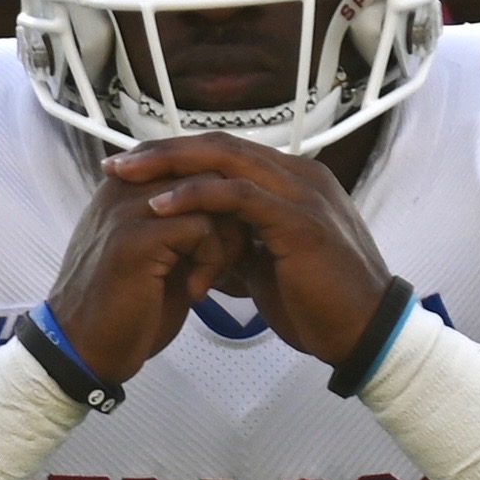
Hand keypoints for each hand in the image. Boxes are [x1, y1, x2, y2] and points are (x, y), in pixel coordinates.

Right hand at [35, 153, 244, 387]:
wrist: (84, 349)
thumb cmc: (126, 306)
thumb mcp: (160, 252)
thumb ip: (185, 221)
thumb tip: (233, 206)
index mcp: (127, 185)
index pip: (193, 162)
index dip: (222, 200)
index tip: (223, 242)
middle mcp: (123, 186)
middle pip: (208, 172)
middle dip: (233, 215)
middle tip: (226, 260)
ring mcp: (126, 209)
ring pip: (210, 196)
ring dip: (227, 240)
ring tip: (210, 275)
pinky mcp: (135, 238)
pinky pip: (202, 228)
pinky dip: (213, 261)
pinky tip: (197, 291)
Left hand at [98, 130, 404, 362]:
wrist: (365, 335)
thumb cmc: (319, 305)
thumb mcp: (267, 267)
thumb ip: (238, 244)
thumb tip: (200, 245)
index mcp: (294, 183)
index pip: (227, 153)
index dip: (177, 156)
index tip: (132, 169)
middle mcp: (300, 176)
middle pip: (220, 145)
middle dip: (162, 151)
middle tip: (115, 163)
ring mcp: (302, 193)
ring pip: (225, 159)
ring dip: (169, 165)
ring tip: (125, 176)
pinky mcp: (299, 220)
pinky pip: (237, 196)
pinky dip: (195, 197)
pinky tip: (160, 207)